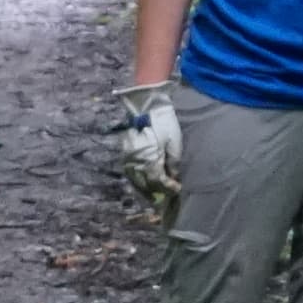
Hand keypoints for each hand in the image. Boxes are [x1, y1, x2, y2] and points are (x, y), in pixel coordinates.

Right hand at [114, 81, 181, 201]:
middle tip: (169, 194)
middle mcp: (136, 164)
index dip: (169, 188)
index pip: (158, 182)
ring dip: (147, 190)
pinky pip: (131, 175)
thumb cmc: (163, 123)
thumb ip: (173, 162)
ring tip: (156, 194)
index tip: (178, 189)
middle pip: (146, 185)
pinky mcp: (125, 156)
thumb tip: (174, 177)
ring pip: (136, 182)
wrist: (146, 108)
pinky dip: (138, 182)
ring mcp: (128, 161)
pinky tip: (145, 183)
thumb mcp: (174, 142)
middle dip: (158, 192)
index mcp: (149, 161)